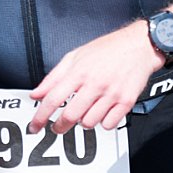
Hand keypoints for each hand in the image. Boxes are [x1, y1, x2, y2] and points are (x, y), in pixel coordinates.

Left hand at [27, 20, 162, 133]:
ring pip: (89, 123)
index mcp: (79, 71)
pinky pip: (109, 124)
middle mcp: (94, 84)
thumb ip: (54, 77)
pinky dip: (103, 123)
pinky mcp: (126, 102)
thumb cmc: (107, 49)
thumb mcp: (75, 56)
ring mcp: (111, 94)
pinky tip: (102, 112)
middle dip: (59, 127)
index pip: (53, 99)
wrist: (139, 45)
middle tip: (57, 127)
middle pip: (70, 116)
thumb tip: (37, 94)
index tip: (34, 127)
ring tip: (85, 112)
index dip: (40, 117)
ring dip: (83, 122)